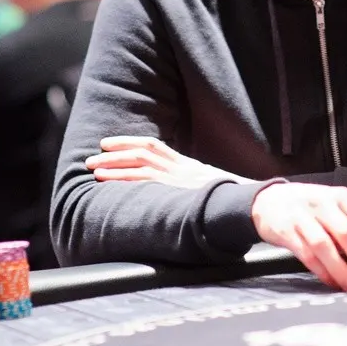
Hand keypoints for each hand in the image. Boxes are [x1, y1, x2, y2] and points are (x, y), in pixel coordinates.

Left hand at [86, 136, 253, 187]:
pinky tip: (106, 181)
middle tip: (93, 156)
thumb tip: (186, 195)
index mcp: (189, 166)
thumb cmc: (237, 201)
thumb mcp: (215, 190)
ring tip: (93, 167)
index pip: (156, 146)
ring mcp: (180, 178)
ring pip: (140, 163)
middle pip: (144, 151)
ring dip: (113, 164)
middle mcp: (182, 168)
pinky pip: (145, 179)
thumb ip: (198, 189)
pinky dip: (123, 177)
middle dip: (115, 152)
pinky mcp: (177, 190)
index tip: (111, 144)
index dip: (131, 143)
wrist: (253, 202)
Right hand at [251, 183, 346, 291]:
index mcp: (342, 197)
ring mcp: (303, 216)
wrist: (268, 200)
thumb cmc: (309, 207)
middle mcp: (324, 203)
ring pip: (326, 246)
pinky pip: (307, 255)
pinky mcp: (286, 231)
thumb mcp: (334, 209)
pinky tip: (332, 282)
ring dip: (342, 269)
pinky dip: (322, 271)